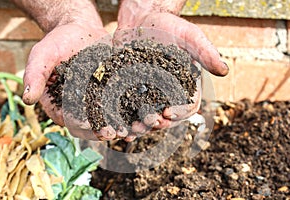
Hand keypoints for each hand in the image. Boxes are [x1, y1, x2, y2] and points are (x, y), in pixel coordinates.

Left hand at [114, 3, 228, 135]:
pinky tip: (119, 125)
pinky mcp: (132, 91)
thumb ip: (205, 52)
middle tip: (148, 123)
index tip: (167, 112)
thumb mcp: (189, 35)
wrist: (141, 19)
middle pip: (168, 117)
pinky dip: (126, 119)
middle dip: (159, 123)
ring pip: (149, 117)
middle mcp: (169, 93)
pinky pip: (130, 109)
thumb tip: (224, 71)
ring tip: (132, 128)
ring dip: (142, 126)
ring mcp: (150, 94)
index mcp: (186, 84)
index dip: (180, 111)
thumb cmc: (168, 25)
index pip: (189, 105)